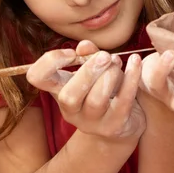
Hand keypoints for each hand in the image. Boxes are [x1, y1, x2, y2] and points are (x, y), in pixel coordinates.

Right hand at [26, 40, 145, 139]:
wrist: (124, 124)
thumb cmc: (105, 90)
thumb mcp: (94, 71)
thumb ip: (89, 55)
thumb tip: (84, 46)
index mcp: (60, 91)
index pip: (37, 77)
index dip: (50, 61)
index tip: (72, 53)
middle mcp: (72, 110)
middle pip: (69, 96)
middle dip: (88, 72)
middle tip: (105, 56)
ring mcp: (92, 122)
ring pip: (96, 100)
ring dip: (109, 75)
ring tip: (117, 62)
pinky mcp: (114, 126)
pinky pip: (123, 101)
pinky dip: (131, 78)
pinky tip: (136, 62)